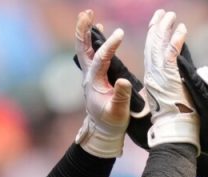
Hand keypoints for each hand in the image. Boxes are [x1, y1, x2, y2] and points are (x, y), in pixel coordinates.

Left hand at [74, 9, 131, 157]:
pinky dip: (92, 40)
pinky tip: (97, 30)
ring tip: (90, 15)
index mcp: (95, 83)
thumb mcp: (118, 112)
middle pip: (83, 48)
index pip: (101, 59)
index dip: (109, 46)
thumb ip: (121, 97)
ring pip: (85, 49)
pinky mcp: (95, 76)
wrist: (102, 132)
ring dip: (86, 32)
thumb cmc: (111, 123)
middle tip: (87, 13)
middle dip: (84, 30)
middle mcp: (89, 76)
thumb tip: (124, 80)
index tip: (120, 33)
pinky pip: (91, 54)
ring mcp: (90, 75)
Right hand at [142, 10, 198, 152]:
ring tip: (170, 15)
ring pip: (160, 46)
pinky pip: (172, 54)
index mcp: (152, 81)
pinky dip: (176, 41)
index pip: (151, 54)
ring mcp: (161, 76)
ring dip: (166, 29)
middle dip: (158, 27)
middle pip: (153, 45)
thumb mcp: (168, 103)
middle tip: (163, 13)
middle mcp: (154, 76)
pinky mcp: (170, 78)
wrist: (172, 135)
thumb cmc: (171, 125)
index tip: (157, 24)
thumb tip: (175, 84)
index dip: (154, 37)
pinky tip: (180, 28)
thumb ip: (170, 90)